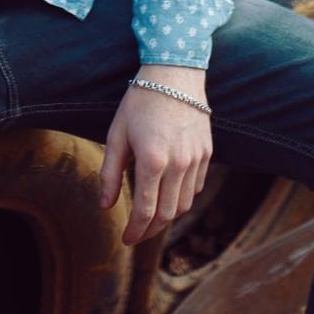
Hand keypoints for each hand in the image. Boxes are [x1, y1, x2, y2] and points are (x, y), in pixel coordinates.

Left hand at [99, 64, 212, 246]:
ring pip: (184, 204)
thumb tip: (106, 205)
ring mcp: (196, 159)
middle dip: (150, 230)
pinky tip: (168, 196)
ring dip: (166, 217)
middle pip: (167, 214)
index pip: (145, 210)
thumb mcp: (117, 134)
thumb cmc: (140, 101)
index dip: (135, 231)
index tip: (125, 240)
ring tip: (150, 218)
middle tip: (136, 235)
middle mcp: (179, 164)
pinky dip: (182, 199)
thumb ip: (111, 173)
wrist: (174, 73)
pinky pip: (196, 187)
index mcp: (153, 160)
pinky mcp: (207, 153)